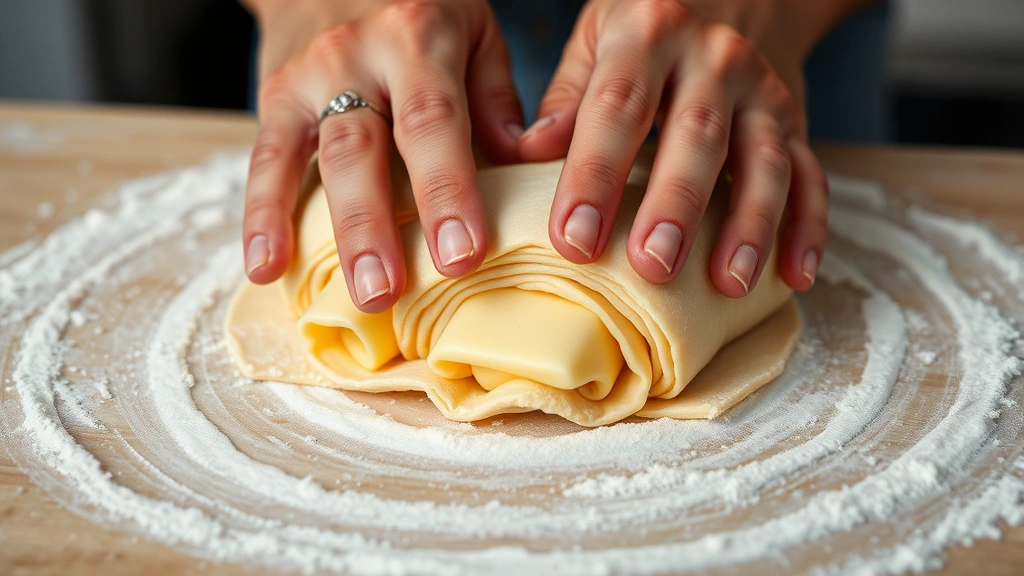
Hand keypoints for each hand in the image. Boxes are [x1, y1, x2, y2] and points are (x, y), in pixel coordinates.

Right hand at [241, 0, 523, 312]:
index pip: (433, 120)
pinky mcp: (273, 97)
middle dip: (379, 224)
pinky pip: (264, 159)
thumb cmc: (419, 9)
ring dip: (335, 232)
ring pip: (313, 158)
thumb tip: (521, 169)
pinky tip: (265, 267)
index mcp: (419, 38)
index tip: (464, 253)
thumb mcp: (473, 31)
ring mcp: (309, 78)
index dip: (447, 189)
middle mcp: (357, 55)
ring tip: (358, 294)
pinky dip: (261, 215)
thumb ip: (495, 99)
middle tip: (393, 292)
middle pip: (365, 146)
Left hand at [518, 0, 843, 295]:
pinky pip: (812, 176)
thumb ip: (568, 97)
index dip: (594, 174)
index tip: (574, 238)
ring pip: (763, 160)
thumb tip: (529, 154)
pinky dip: (808, 227)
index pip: (617, 106)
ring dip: (749, 225)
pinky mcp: (796, 122)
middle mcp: (714, 56)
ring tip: (729, 282)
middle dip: (675, 204)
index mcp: (649, 31)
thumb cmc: (645, 37)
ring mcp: (762, 90)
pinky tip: (795, 274)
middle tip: (653, 265)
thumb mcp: (597, 39)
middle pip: (695, 135)